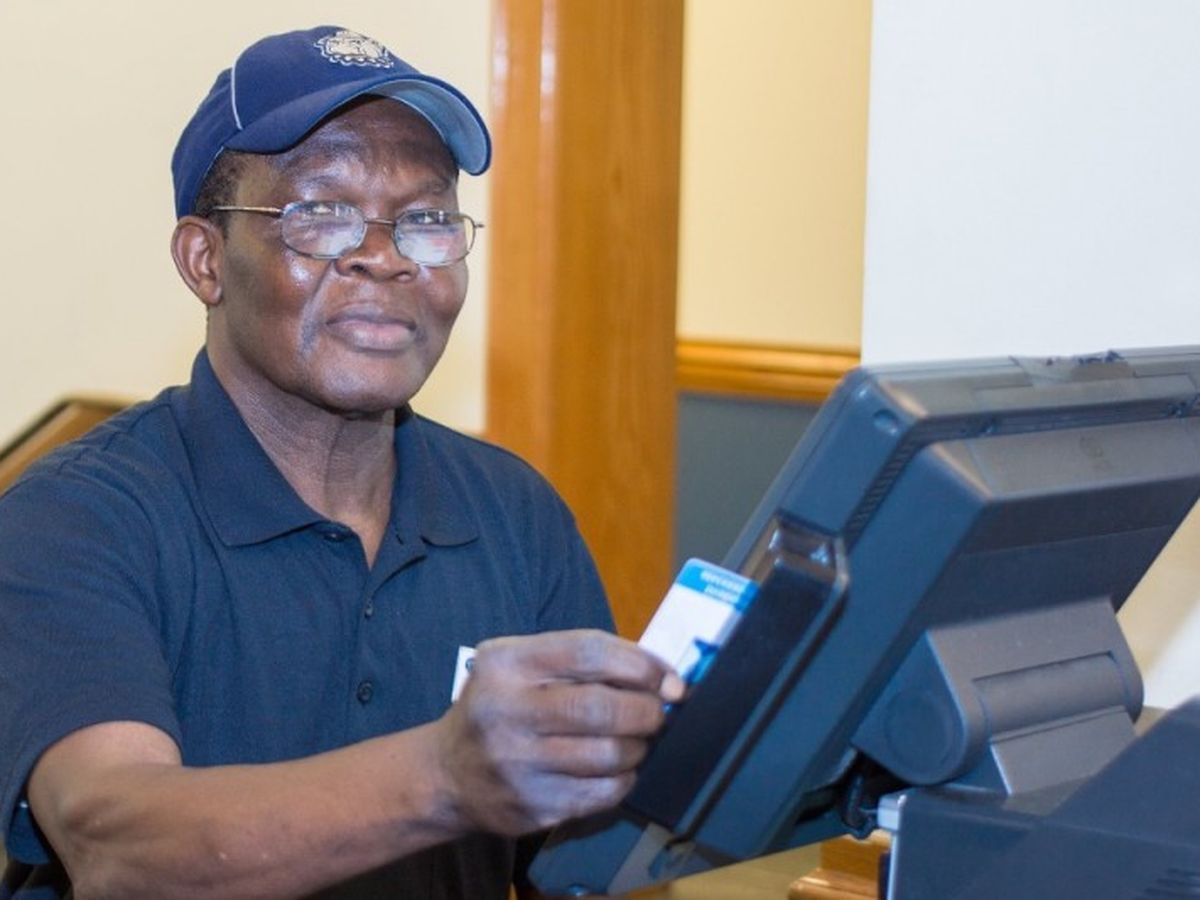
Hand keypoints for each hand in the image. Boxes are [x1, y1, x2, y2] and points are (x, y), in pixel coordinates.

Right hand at [432, 629, 683, 835]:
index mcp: (506, 663)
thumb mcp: (521, 665)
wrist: (447, 775)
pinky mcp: (531, 807)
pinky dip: (624, 780)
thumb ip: (581, 660)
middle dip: (647, 711)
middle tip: (658, 713)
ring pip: (608, 755)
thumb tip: (664, 676)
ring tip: (637, 741)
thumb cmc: (502, 707)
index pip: (588, 652)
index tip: (669, 678)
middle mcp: (506, 711)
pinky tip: (617, 771)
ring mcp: (516, 764)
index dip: (640, 664)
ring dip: (638, 747)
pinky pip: (601, 794)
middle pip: (601, 708)